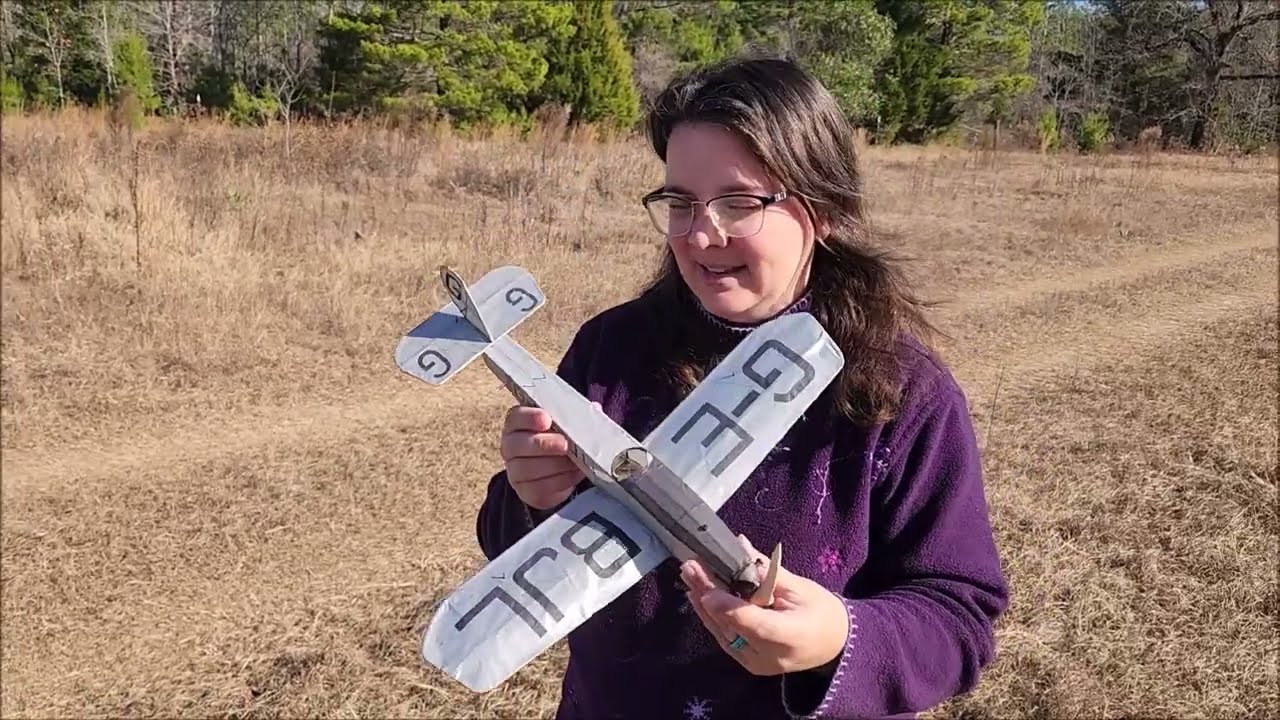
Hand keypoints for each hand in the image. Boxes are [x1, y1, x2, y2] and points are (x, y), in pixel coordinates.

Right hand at [500, 404, 590, 510]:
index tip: (547, 420)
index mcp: (517, 424)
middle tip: (564, 444)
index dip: (529, 418)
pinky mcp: (526, 491)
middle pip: (517, 445)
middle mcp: (510, 446)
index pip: (516, 418)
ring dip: (555, 465)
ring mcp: (515, 471)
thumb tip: (595, 408)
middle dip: (543, 444)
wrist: (558, 472)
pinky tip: (573, 474)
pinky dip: (560, 480)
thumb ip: (576, 415)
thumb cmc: (560, 439)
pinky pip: (539, 488)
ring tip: (574, 461)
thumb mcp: (567, 424)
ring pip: (527, 469)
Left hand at [681, 535, 848, 675]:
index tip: (706, 589)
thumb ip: (768, 571)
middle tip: (689, 568)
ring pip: (722, 633)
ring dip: (703, 604)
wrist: (836, 645)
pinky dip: (711, 616)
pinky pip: (725, 638)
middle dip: (707, 596)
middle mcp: (769, 656)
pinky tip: (698, 596)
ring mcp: (757, 663)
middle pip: (731, 626)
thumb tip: (740, 546)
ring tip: (688, 577)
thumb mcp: (801, 588)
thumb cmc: (821, 611)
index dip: (728, 607)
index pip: (753, 622)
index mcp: (789, 636)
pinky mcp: (749, 662)